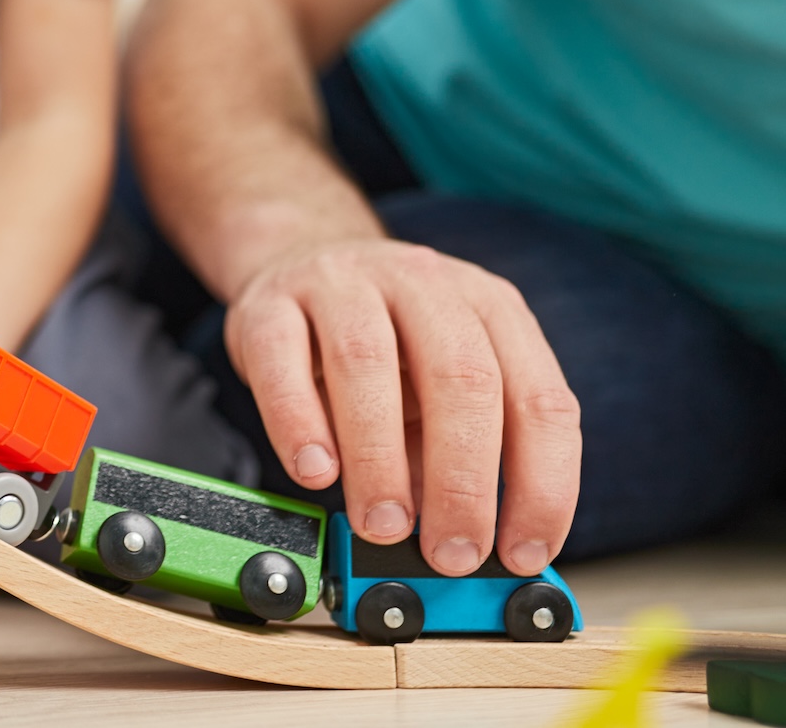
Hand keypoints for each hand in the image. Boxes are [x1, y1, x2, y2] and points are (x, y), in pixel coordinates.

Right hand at [225, 237, 579, 577]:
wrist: (299, 260)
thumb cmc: (383, 341)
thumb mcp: (439, 388)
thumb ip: (457, 453)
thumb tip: (468, 541)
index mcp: (491, 308)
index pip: (541, 400)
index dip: (542, 485)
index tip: (522, 552)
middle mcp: (425, 285)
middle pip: (462, 379)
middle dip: (463, 482)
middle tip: (450, 552)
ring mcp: (344, 283)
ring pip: (366, 363)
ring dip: (379, 460)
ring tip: (381, 523)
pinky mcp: (270, 303)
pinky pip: (282, 362)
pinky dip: (298, 425)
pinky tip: (314, 472)